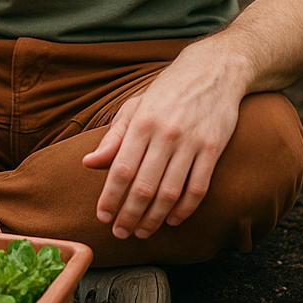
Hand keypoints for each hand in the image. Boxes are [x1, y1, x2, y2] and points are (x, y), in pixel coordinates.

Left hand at [81, 43, 243, 239]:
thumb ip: (114, 137)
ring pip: (170, 192)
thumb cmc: (168, 90)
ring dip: (154, 218)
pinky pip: (198, 187)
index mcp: (142, 121)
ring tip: (142, 231)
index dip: (110, 197)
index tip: (102, 217)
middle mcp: (165, 133)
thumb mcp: (136, 106)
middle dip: (129, 215)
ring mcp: (191, 141)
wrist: (213, 70)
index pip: (121, 169)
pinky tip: (172, 219)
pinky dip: (184, 209)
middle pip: (144, 186)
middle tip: (121, 233)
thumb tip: (89, 162)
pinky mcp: (213, 147)